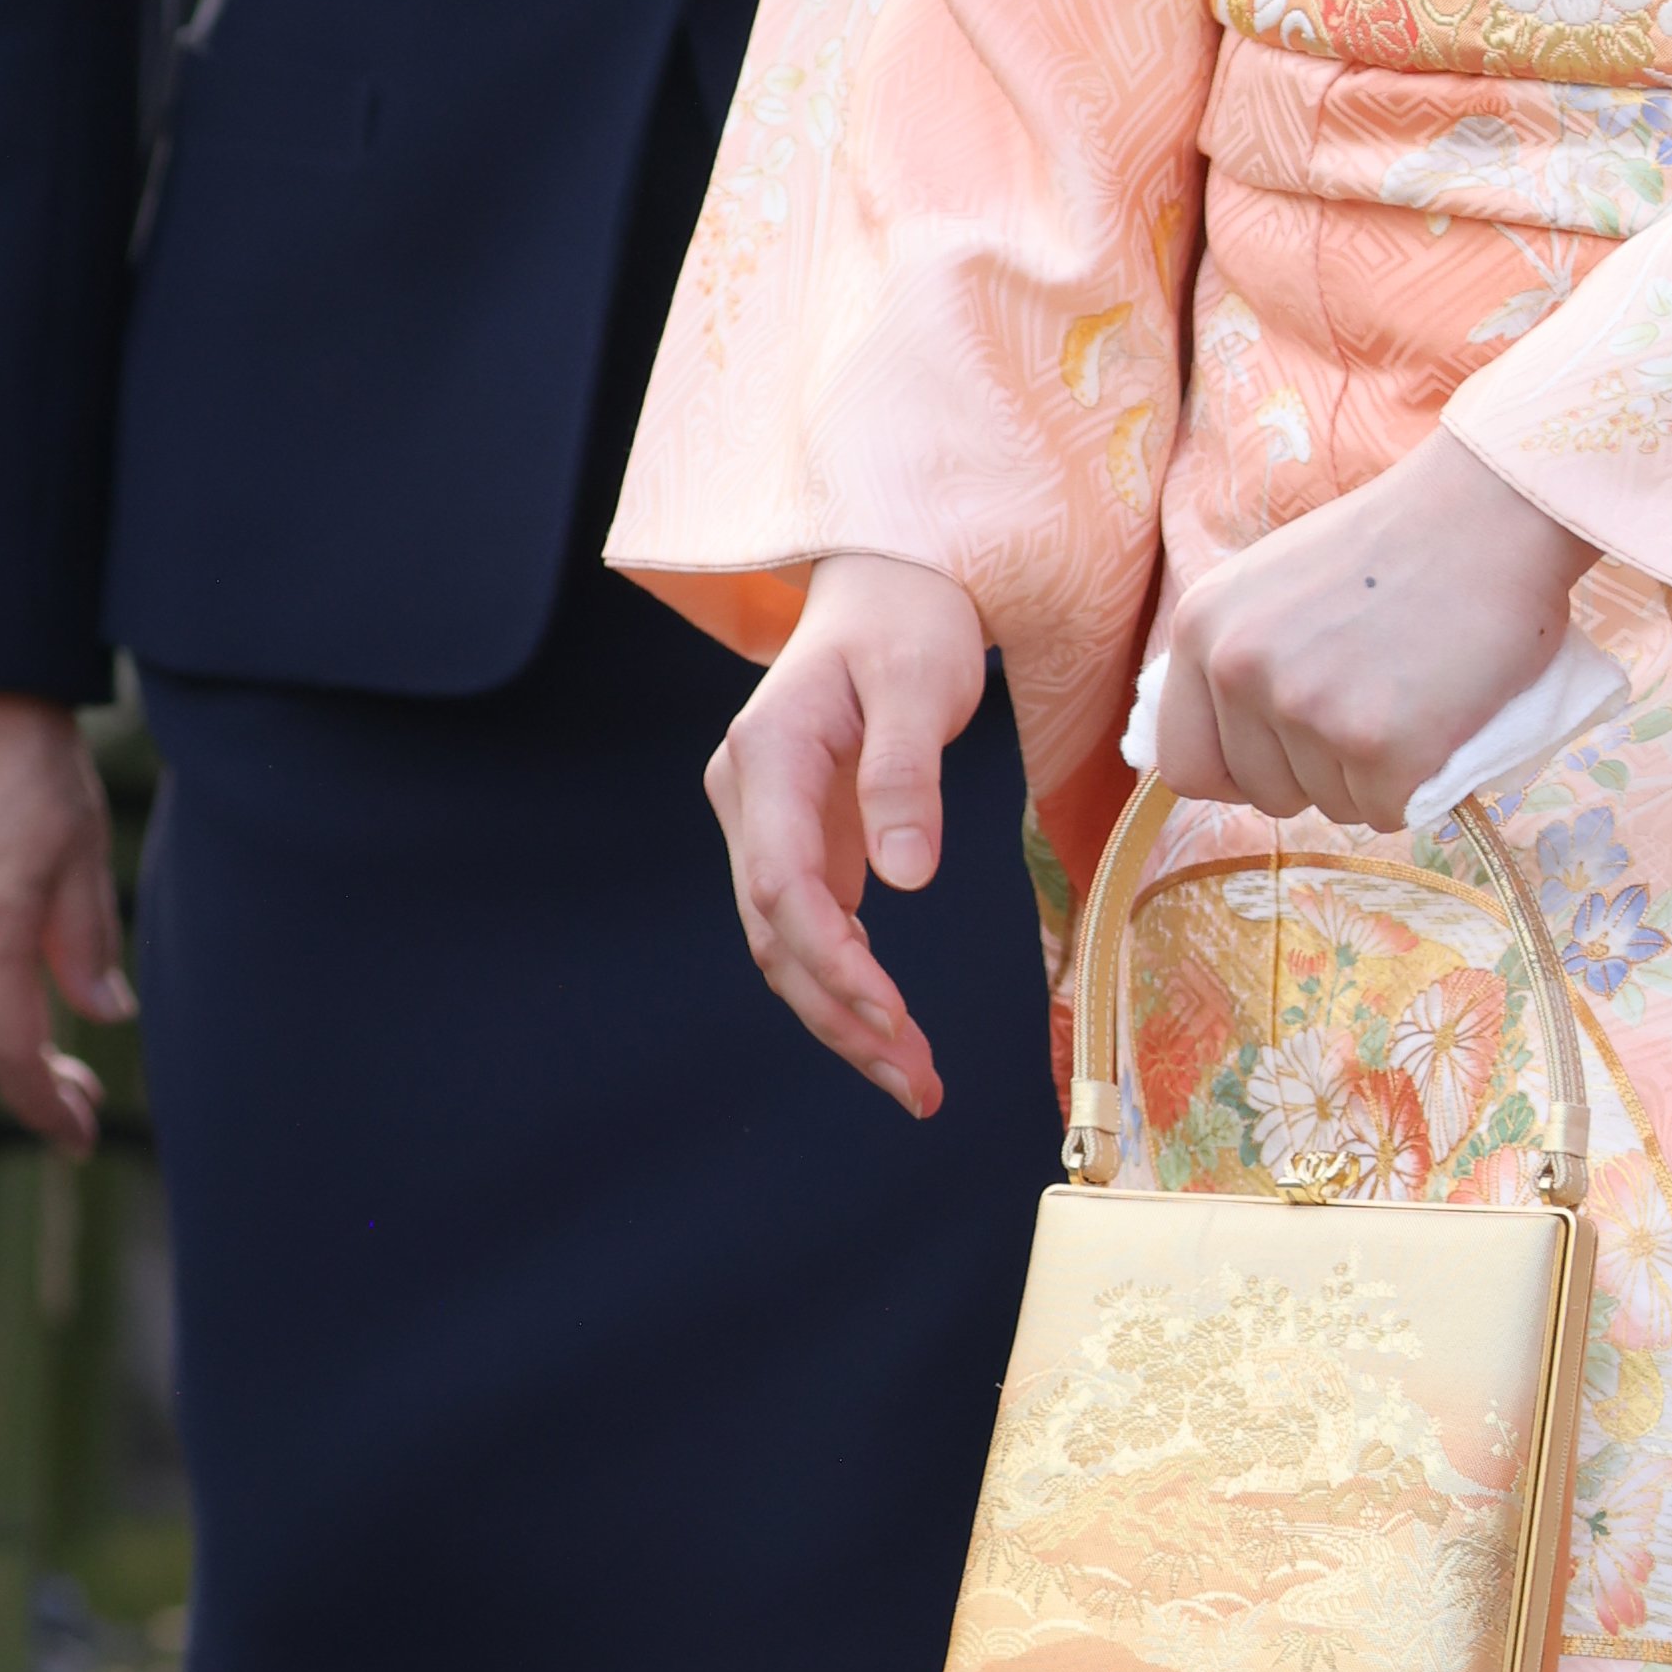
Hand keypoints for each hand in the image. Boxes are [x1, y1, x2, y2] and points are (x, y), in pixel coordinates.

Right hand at [709, 558, 990, 1117]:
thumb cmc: (908, 623)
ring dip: (844, 1021)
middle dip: (841, 1017)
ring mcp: (767, 826)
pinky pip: (812, 932)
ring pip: (786, 947)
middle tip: (917, 1083)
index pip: (780, 880)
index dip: (829, 958)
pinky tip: (896, 1036)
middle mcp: (749, 798)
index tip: (891, 1012)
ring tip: (917, 1083)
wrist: (887, 588)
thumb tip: (906, 879)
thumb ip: (908, 773)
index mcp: (768, 754)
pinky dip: (849, 989)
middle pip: (775, 934)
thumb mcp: (922, 680)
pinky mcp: (798, 844)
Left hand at [1147, 433, 1582, 833]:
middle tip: (1374, 709)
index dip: (1238, 771)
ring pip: (1331, 804)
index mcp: (1203, 627)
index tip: (1285, 756)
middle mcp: (1241, 671)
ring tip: (1412, 699)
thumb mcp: (1275, 580)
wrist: (1493, 510)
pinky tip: (1441, 723)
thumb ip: (1240, 650)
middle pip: (1263, 792)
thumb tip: (1226, 735)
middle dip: (1317, 772)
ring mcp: (1310, 711)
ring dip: (1374, 776)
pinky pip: (1389, 812)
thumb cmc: (1398, 542)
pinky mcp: (1382, 747)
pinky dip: (1420, 786)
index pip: (1184, 762)